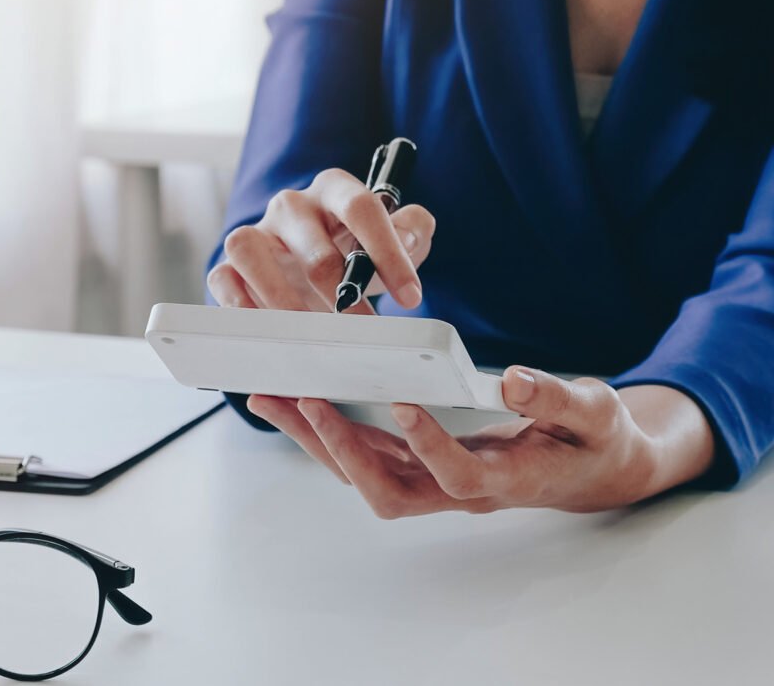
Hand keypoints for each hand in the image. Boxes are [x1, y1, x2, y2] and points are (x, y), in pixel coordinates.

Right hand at [207, 168, 435, 313]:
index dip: (388, 252)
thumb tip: (409, 237)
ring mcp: (256, 232)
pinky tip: (265, 330)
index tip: (410, 297)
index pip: (361, 207)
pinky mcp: (229, 264)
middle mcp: (291, 205)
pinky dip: (237, 304)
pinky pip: (222, 277)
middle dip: (342, 294)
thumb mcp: (395, 239)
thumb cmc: (355, 253)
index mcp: (334, 190)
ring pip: (250, 250)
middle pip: (313, 246)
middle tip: (363, 331)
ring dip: (282, 299)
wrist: (314, 273)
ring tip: (308, 334)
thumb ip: (412, 229)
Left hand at [248, 367, 715, 515]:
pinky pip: (364, 454)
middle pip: (388, 488)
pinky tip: (297, 400)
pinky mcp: (419, 464)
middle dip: (341, 448)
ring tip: (272, 398)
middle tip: (302, 402)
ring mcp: (435, 481)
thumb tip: (513, 378)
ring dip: (316, 440)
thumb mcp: (594, 412)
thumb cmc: (594, 439)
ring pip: (364, 473)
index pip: (459, 475)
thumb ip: (557, 398)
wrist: (592, 466)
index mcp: (507, 479)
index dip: (430, 445)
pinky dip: (327, 430)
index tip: (403, 404)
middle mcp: (460, 489)